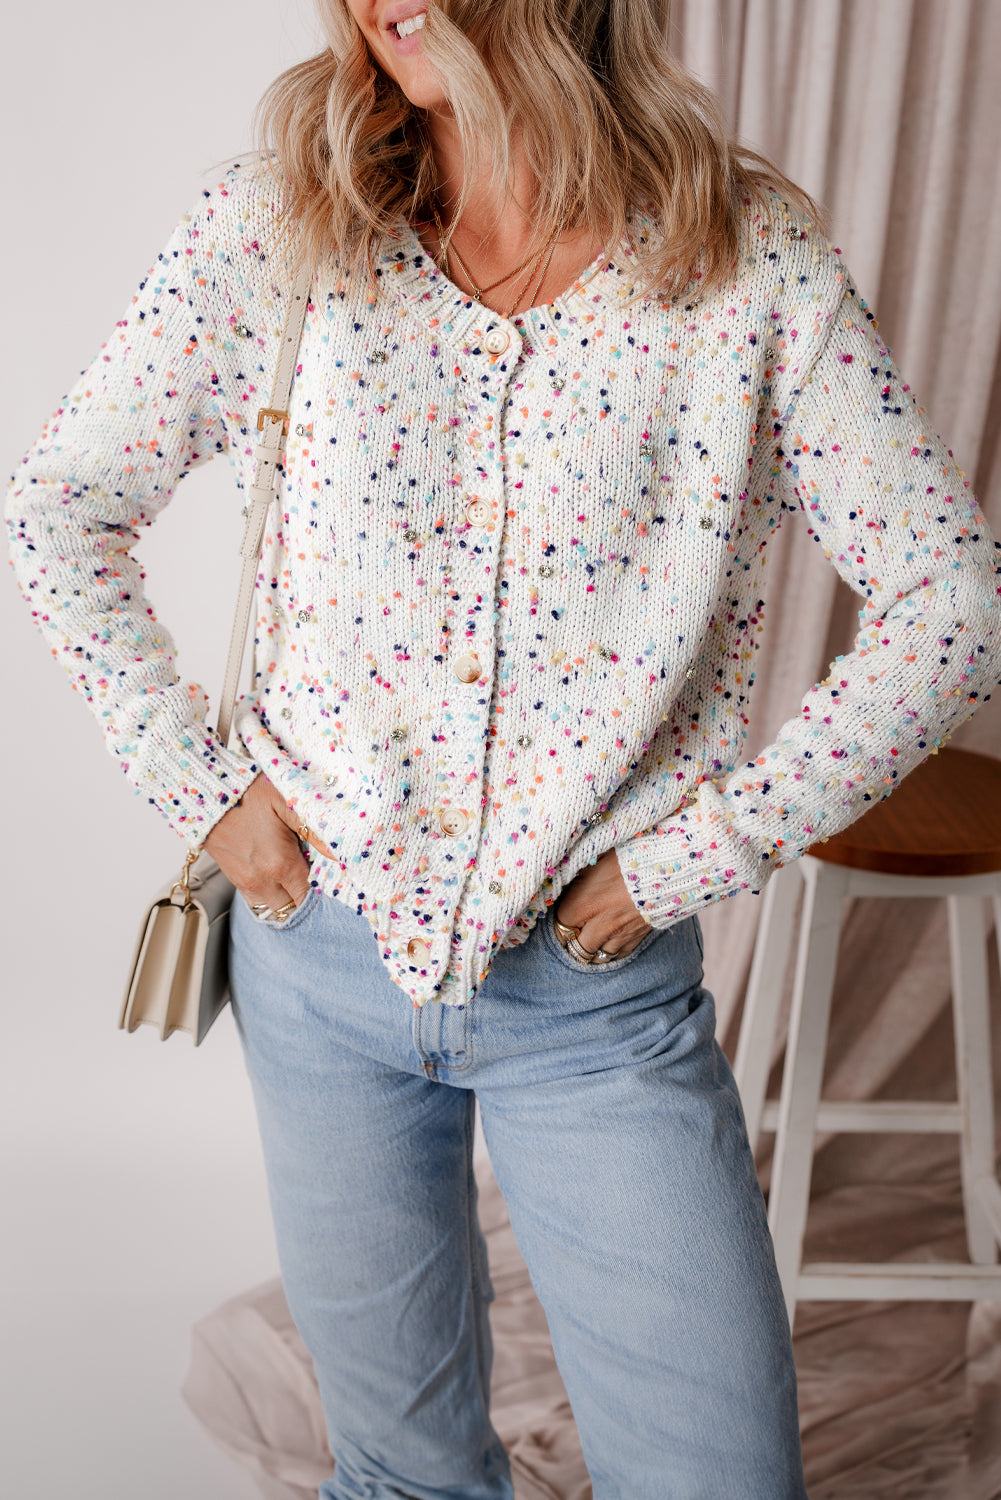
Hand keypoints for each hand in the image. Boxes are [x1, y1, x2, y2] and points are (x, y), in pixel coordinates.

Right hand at [203, 773, 333, 915]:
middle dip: (308, 897)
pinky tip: (279, 878)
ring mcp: (246, 882)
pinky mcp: (234, 879)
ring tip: (299, 879)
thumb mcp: (286, 802)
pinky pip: (258, 902)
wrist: (207, 792)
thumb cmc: (248, 792)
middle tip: (318, 878)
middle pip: (294, 907)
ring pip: (276, 909)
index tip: (332, 879)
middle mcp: (262, 880)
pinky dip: (272, 896)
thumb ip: (314, 830)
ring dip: (289, 899)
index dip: (323, 890)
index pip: (310, 895)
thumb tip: (339, 853)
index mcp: (280, 863)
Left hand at [553, 847, 653, 959]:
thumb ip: (576, 871)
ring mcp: (620, 935)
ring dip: (591, 948)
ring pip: (597, 956)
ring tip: (589, 937)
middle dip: (572, 940)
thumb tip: (563, 872)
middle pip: (576, 948)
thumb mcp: (595, 856)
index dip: (558, 920)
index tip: (561, 914)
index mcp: (583, 904)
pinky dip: (612, 950)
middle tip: (572, 929)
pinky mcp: (638, 937)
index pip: (559, 925)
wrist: (669, 865)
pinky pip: (619, 955)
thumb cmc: (630, 855)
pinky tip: (610, 939)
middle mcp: (599, 925)